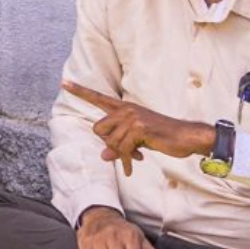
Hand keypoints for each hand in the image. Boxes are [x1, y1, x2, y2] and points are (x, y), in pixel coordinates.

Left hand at [60, 81, 213, 169]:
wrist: (185, 137)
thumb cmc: (161, 137)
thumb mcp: (136, 141)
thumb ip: (118, 145)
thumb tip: (103, 156)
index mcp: (125, 108)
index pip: (98, 98)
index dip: (80, 91)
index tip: (63, 83)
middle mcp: (126, 109)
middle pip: (98, 129)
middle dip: (109, 144)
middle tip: (127, 151)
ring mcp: (132, 117)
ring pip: (110, 142)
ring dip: (122, 154)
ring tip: (136, 156)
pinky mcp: (139, 128)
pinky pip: (122, 149)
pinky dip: (127, 161)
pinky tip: (135, 165)